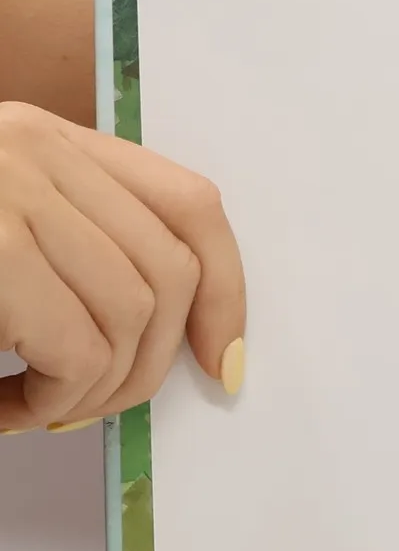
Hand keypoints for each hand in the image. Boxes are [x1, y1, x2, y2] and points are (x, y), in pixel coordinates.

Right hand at [0, 103, 244, 432]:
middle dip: (151, 361)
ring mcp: (10, 189)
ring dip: (96, 389)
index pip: (189, 201)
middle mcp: (35, 148)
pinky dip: (57, 400)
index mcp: (48, 139)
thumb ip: (71, 246)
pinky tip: (12, 410)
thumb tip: (158, 337)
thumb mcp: (1, 220)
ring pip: (132, 314)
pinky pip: (77, 350)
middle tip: (93, 406)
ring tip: (42, 411)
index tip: (225, 360)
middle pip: (170, 268)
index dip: (225, 288)